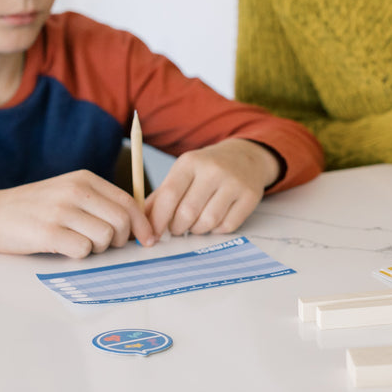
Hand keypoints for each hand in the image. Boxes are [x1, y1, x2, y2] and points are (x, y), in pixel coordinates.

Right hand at [0, 170, 155, 257]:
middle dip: (121, 239)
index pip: (128, 202)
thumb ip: (100, 202)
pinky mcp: (48, 233)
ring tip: (79, 243)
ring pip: (105, 237)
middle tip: (106, 245)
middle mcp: (75, 191)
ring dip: (98, 248)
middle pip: (122, 221)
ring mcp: (60, 211)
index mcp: (85, 179)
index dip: (143, 224)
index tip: (148, 239)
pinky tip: (64, 248)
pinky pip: (82, 250)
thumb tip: (138, 224)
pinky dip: (79, 255)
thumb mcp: (70, 191)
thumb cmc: (37, 207)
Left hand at [146, 138, 279, 236]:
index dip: (158, 219)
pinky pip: (227, 226)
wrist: (245, 156)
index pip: (169, 195)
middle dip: (177, 228)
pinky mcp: (250, 196)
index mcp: (190, 162)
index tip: (153, 234)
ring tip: (195, 224)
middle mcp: (213, 170)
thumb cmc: (206, 169)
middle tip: (177, 229)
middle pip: (187, 212)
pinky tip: (215, 221)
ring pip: (208, 222)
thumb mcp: (183, 173)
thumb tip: (141, 223)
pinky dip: (217, 230)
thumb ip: (161, 197)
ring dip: (197, 230)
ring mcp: (234, 183)